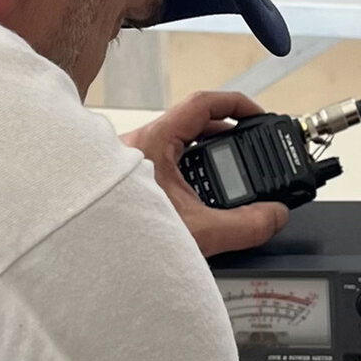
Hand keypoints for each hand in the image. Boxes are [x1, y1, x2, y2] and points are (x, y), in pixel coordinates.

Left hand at [122, 92, 289, 257]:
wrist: (86, 257)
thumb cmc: (120, 237)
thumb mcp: (197, 232)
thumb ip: (244, 226)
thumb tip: (273, 216)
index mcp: (155, 142)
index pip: (202, 103)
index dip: (236, 104)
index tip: (257, 116)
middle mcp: (140, 146)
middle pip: (192, 124)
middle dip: (227, 136)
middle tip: (250, 149)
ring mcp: (131, 163)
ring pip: (177, 146)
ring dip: (206, 156)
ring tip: (229, 174)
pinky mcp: (127, 183)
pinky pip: (164, 167)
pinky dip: (188, 175)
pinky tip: (198, 198)